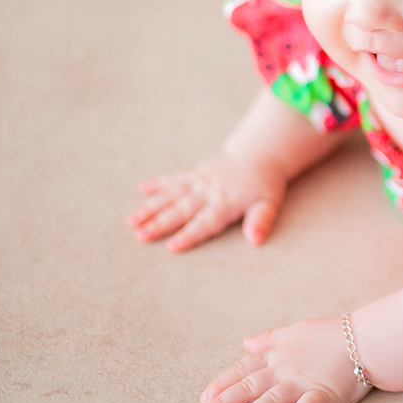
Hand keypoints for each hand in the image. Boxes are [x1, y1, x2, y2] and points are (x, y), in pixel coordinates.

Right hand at [127, 150, 289, 251]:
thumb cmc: (265, 185)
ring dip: (151, 207)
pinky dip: (158, 183)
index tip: (171, 247)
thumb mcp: (270, 203)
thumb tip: (255, 240)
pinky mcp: (196, 172)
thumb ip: (261, 221)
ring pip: (172, 194)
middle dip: (160, 224)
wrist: (261, 155)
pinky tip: (141, 188)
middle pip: (181, 210)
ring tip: (132, 220)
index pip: (204, 223)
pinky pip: (175, 178)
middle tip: (140, 236)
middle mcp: (209, 192)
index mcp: (226, 203)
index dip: (188, 235)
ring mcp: (200, 181)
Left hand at [199, 318, 371, 402]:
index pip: (242, 369)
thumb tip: (245, 342)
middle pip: (247, 387)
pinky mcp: (320, 395)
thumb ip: (268, 339)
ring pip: (268, 402)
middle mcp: (283, 369)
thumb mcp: (294, 331)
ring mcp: (301, 383)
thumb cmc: (330, 335)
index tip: (204, 397)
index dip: (221, 383)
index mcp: (276, 355)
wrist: (363, 339)